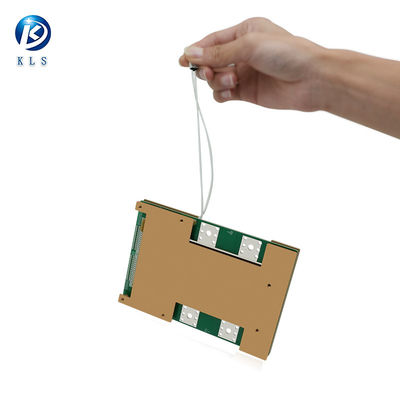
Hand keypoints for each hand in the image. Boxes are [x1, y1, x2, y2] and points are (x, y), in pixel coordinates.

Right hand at [179, 17, 324, 110]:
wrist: (312, 80)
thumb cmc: (288, 54)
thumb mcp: (249, 46)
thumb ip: (218, 53)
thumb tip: (190, 53)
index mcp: (244, 32)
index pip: (212, 41)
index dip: (196, 51)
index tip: (183, 61)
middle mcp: (243, 52)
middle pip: (211, 62)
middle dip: (207, 69)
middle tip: (210, 74)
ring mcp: (245, 73)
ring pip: (216, 79)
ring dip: (218, 82)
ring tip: (233, 82)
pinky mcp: (247, 92)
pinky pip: (224, 94)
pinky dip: (222, 95)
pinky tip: (230, 93)